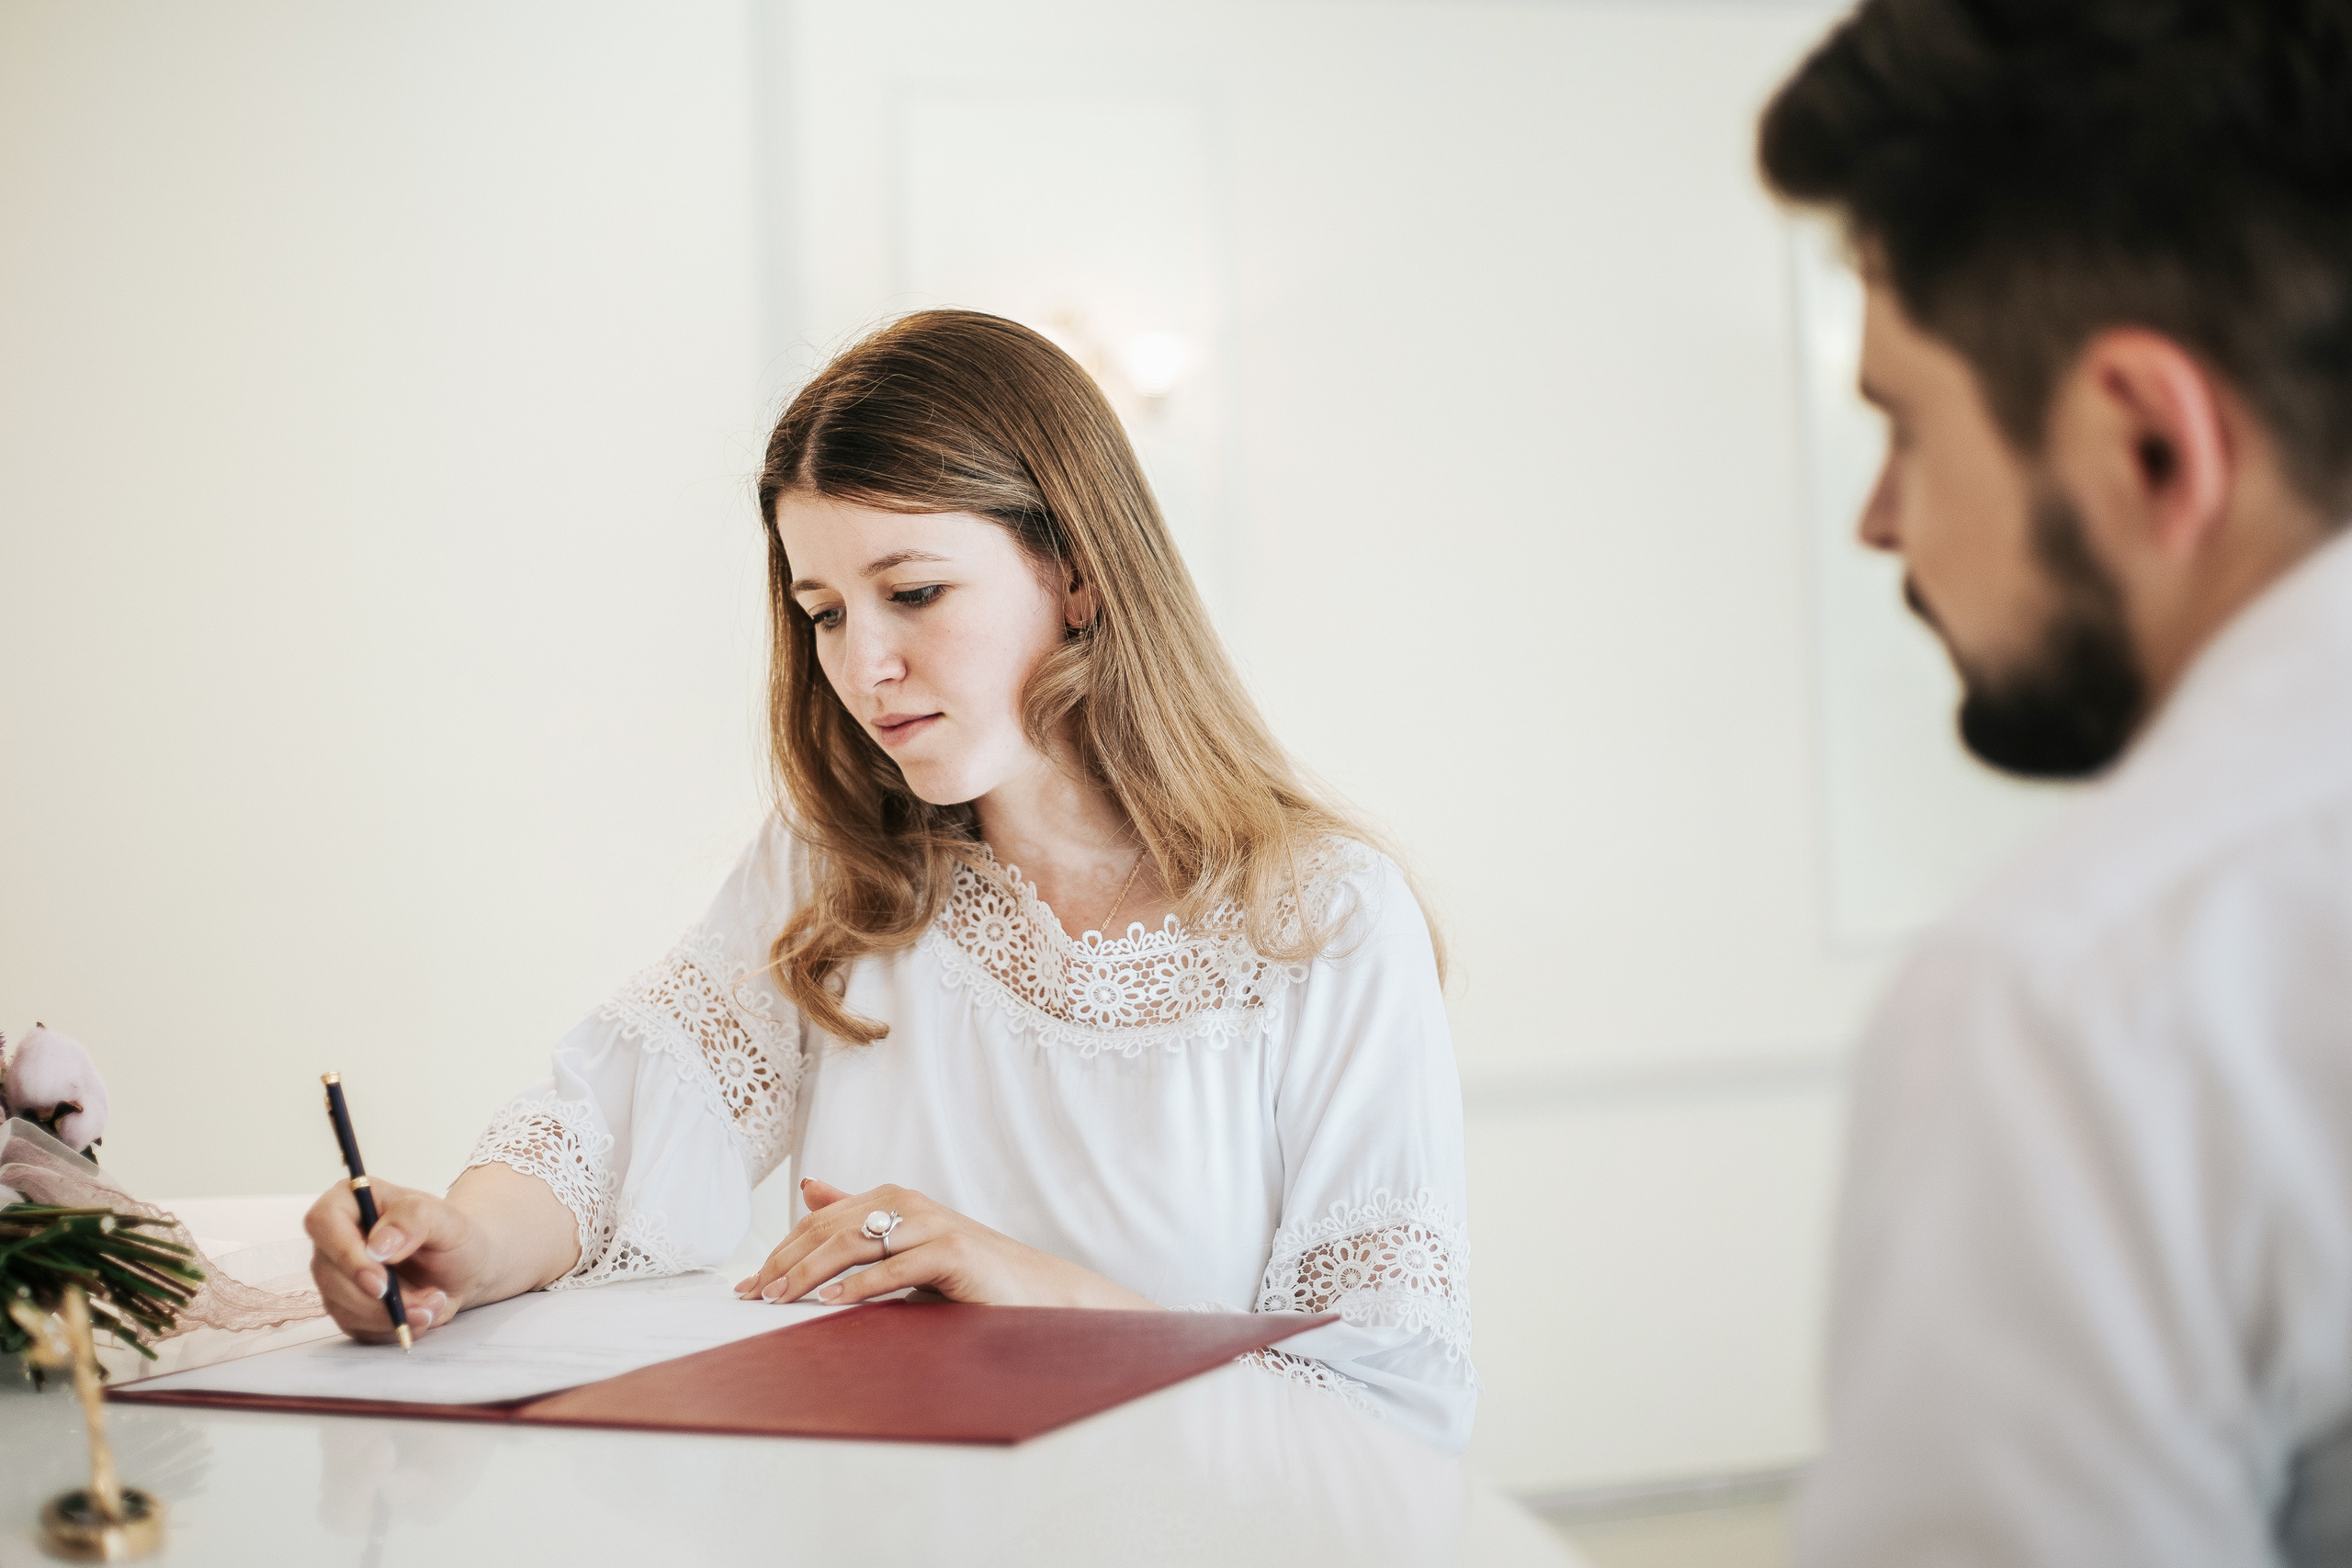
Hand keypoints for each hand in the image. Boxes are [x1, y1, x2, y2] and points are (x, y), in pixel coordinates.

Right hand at [307, 1163, 581, 1343]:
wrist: (477, 1267)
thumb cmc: (465, 1237)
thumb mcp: (452, 1223)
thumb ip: (416, 1221)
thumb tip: (378, 1243)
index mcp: (352, 1203)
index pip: (322, 1222)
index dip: (342, 1250)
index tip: (377, 1275)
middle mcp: (339, 1239)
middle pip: (327, 1272)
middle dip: (377, 1297)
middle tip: (426, 1305)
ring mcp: (340, 1276)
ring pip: (341, 1306)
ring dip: (390, 1317)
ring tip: (439, 1307)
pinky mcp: (351, 1308)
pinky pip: (357, 1329)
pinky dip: (392, 1331)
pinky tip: (429, 1317)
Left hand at [734, 1178, 1160, 1310]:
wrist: (1032, 1291)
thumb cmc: (965, 1274)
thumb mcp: (904, 1244)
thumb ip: (858, 1217)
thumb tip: (810, 1190)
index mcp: (892, 1199)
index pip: (819, 1221)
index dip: (780, 1251)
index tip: (748, 1286)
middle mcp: (908, 1203)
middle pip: (828, 1228)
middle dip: (784, 1262)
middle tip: (752, 1296)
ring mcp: (932, 1224)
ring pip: (854, 1242)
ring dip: (809, 1273)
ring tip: (779, 1299)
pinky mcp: (953, 1252)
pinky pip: (895, 1267)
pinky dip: (859, 1285)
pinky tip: (831, 1302)